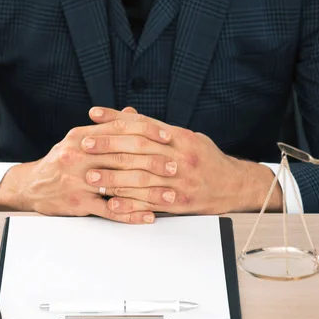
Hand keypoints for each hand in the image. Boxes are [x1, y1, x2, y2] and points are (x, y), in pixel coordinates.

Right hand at [0, 108, 177, 222]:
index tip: (169, 136)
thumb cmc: (63, 161)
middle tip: (175, 166)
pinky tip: (149, 217)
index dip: (147, 131)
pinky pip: (110, 210)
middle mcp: (79, 155)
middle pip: (123, 156)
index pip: (119, 129)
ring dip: (148, 192)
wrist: (32, 186)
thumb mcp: (80, 140)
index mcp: (82, 136)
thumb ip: (108, 127)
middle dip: (153, 161)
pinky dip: (132, 214)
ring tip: (170, 195)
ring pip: (120, 185)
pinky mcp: (78, 203)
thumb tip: (134, 113)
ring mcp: (78, 180)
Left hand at [85, 107, 281, 215]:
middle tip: (84, 146)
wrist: (234, 186)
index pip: (143, 126)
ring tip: (90, 176)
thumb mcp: (185, 137)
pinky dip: (129, 205)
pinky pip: (151, 204)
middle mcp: (181, 158)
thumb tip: (126, 114)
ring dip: (113, 178)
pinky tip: (111, 204)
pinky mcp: (180, 203)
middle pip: (139, 150)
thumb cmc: (205, 159)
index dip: (116, 121)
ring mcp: (181, 181)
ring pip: (142, 178)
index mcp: (180, 138)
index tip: (93, 118)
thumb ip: (156, 128)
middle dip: (108, 148)